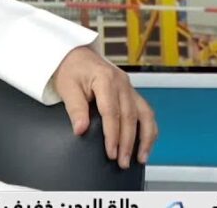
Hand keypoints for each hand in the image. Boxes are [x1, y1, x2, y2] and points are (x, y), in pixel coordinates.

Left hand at [52, 46, 157, 168]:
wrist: (76, 55)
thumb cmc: (71, 70)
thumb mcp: (67, 87)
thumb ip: (75, 109)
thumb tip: (80, 130)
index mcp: (105, 79)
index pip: (111, 112)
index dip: (112, 134)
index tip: (111, 152)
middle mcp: (122, 82)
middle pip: (129, 117)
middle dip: (127, 142)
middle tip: (122, 162)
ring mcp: (129, 87)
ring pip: (144, 115)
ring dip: (144, 138)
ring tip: (140, 158)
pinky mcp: (131, 92)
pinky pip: (145, 111)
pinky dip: (148, 129)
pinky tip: (146, 143)